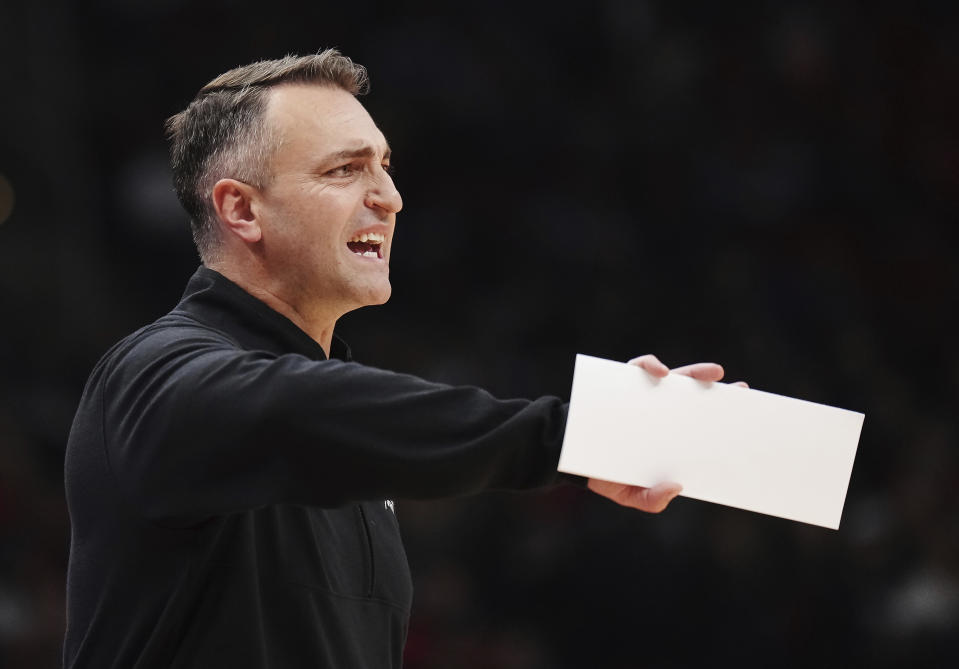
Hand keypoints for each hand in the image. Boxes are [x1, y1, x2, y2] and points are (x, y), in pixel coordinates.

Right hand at [586, 353, 747, 511]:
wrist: (566, 452)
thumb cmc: (603, 473)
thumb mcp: (629, 494)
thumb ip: (651, 499)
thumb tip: (676, 487)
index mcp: (668, 435)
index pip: (700, 423)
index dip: (723, 418)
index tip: (747, 417)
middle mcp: (660, 412)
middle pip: (695, 397)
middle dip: (721, 394)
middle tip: (741, 389)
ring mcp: (642, 394)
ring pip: (674, 378)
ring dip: (694, 373)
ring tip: (713, 374)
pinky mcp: (621, 382)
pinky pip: (638, 368)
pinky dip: (650, 365)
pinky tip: (661, 373)